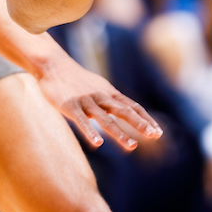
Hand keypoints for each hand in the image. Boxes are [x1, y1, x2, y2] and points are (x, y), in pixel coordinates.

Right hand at [36, 54, 161, 150]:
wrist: (53, 65)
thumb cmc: (76, 79)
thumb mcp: (98, 87)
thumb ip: (111, 100)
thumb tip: (127, 110)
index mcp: (109, 93)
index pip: (132, 106)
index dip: (145, 119)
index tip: (158, 132)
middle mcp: (101, 96)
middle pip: (124, 111)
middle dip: (139, 124)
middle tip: (154, 135)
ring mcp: (86, 101)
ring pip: (105, 118)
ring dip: (119, 133)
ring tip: (132, 146)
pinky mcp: (70, 106)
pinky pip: (81, 120)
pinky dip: (90, 131)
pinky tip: (98, 143)